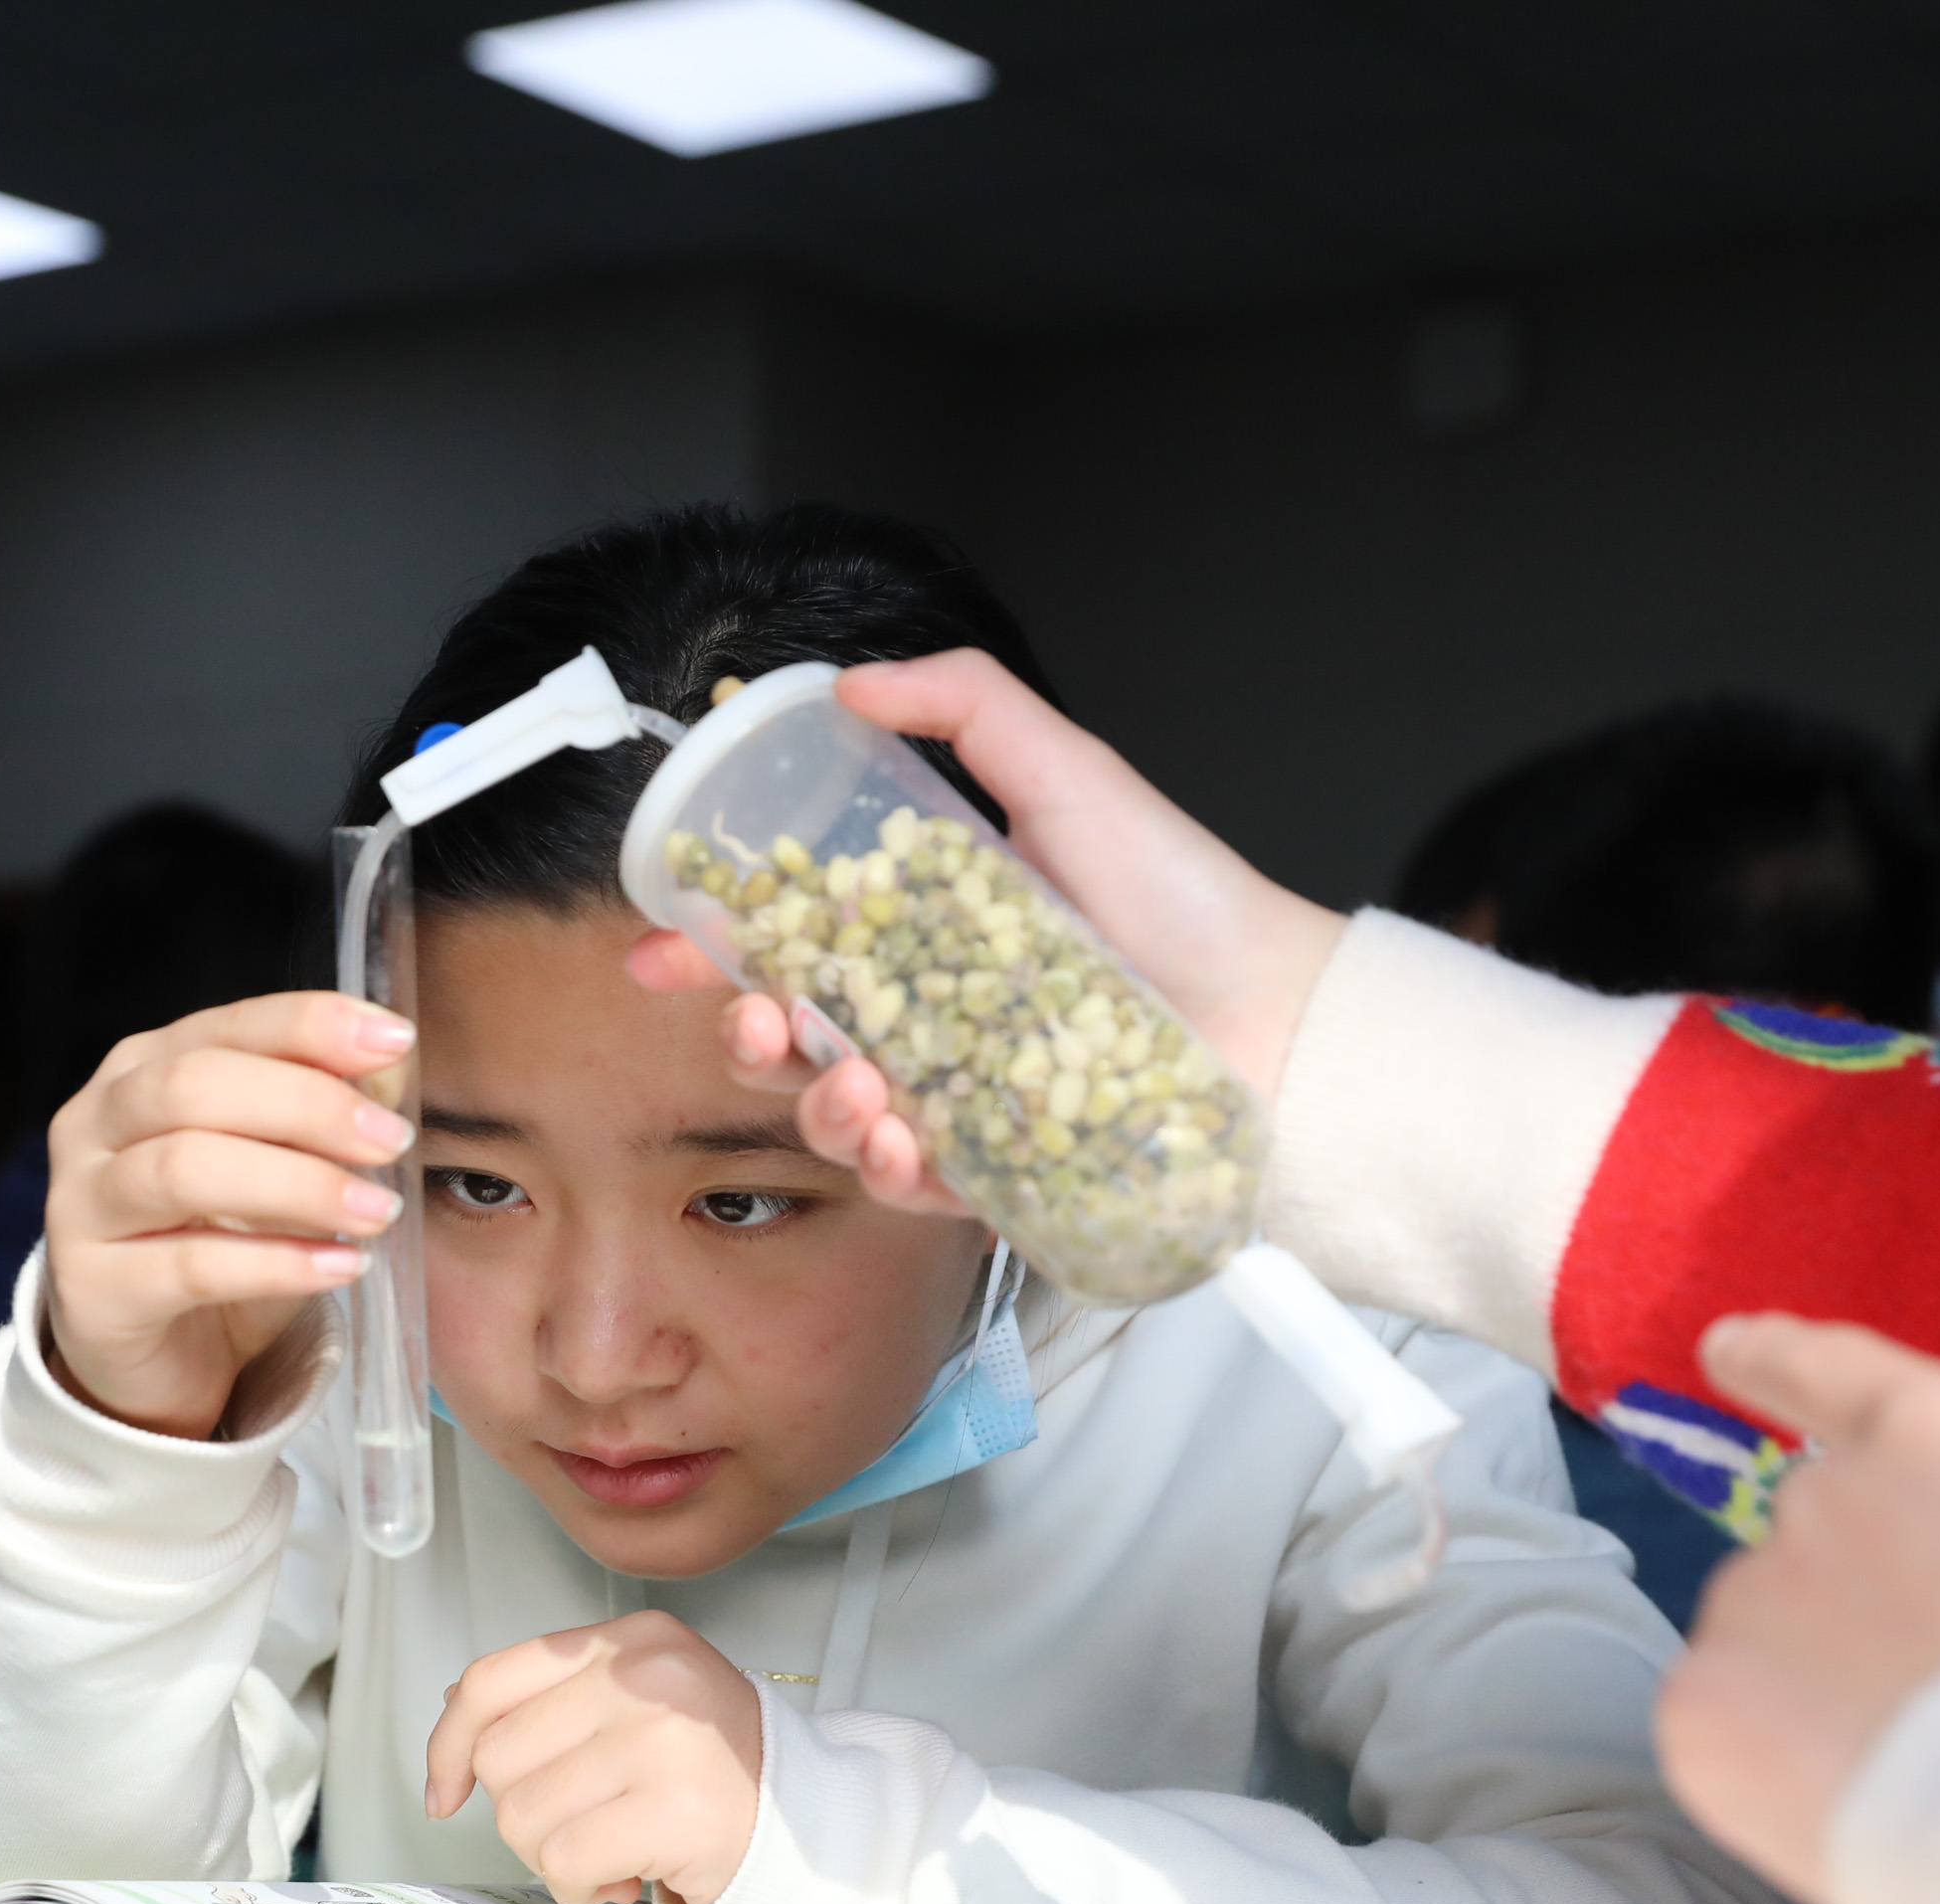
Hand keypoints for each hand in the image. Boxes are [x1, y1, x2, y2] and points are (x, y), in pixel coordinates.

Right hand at [42, 991, 416, 1439]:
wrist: (160, 1361)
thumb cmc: (221, 1243)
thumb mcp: (277, 1166)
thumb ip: (322, 1111)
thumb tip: (388, 1069)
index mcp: (141, 1069)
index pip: (227, 1026)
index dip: (311, 1025)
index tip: (396, 1042)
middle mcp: (94, 1123)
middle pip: (194, 1086)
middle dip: (307, 1104)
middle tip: (390, 1141)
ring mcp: (79, 1206)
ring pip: (184, 1170)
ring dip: (298, 1186)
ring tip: (377, 1212)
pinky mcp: (91, 1290)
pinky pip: (191, 1266)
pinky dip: (278, 1264)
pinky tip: (342, 1268)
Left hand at [424, 1613, 765, 1903]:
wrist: (812, 1824)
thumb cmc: (714, 1771)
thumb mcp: (639, 1701)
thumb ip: (556, 1700)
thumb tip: (458, 1712)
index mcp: (630, 1641)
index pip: (492, 1680)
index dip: (450, 1743)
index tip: (445, 1791)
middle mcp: (644, 1677)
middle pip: (501, 1759)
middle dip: (524, 1813)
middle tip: (583, 1826)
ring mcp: (662, 1739)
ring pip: (523, 1816)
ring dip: (554, 1857)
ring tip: (611, 1851)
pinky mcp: (675, 1808)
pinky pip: (565, 1860)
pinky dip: (579, 1885)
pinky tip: (622, 1877)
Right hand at [624, 649, 1347, 1210]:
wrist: (1280, 1012)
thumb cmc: (1184, 895)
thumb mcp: (1070, 771)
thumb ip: (965, 710)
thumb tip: (851, 681)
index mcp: (929, 925)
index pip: (793, 937)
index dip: (713, 945)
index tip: (659, 945)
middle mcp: (935, 1013)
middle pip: (796, 1033)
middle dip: (747, 1033)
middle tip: (754, 1020)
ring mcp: (963, 1097)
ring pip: (838, 1113)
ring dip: (814, 1102)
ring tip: (850, 1083)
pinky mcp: (1001, 1172)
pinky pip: (913, 1185)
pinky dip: (886, 1166)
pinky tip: (896, 1135)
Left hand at [1654, 1316, 1939, 1903]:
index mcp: (1938, 1434)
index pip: (1830, 1369)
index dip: (1775, 1357)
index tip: (1726, 1348)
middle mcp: (1823, 1496)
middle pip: (1821, 1527)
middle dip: (1872, 1588)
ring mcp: (1751, 1602)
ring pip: (1770, 1626)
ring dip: (1824, 1673)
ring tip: (1936, 1755)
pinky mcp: (1702, 1709)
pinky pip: (1727, 1722)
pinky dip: (1778, 1759)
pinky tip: (1866, 1798)